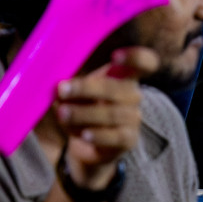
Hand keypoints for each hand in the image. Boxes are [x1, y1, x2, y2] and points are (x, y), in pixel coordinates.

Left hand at [54, 47, 159, 191]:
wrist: (92, 145)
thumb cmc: (85, 109)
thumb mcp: (77, 93)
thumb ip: (69, 87)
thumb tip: (56, 87)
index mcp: (124, 77)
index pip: (145, 63)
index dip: (136, 57)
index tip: (115, 56)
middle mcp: (133, 96)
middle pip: (118, 89)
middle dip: (87, 88)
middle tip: (62, 89)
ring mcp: (133, 118)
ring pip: (112, 114)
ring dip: (84, 113)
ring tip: (63, 113)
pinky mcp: (128, 140)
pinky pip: (115, 136)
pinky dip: (98, 135)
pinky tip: (84, 134)